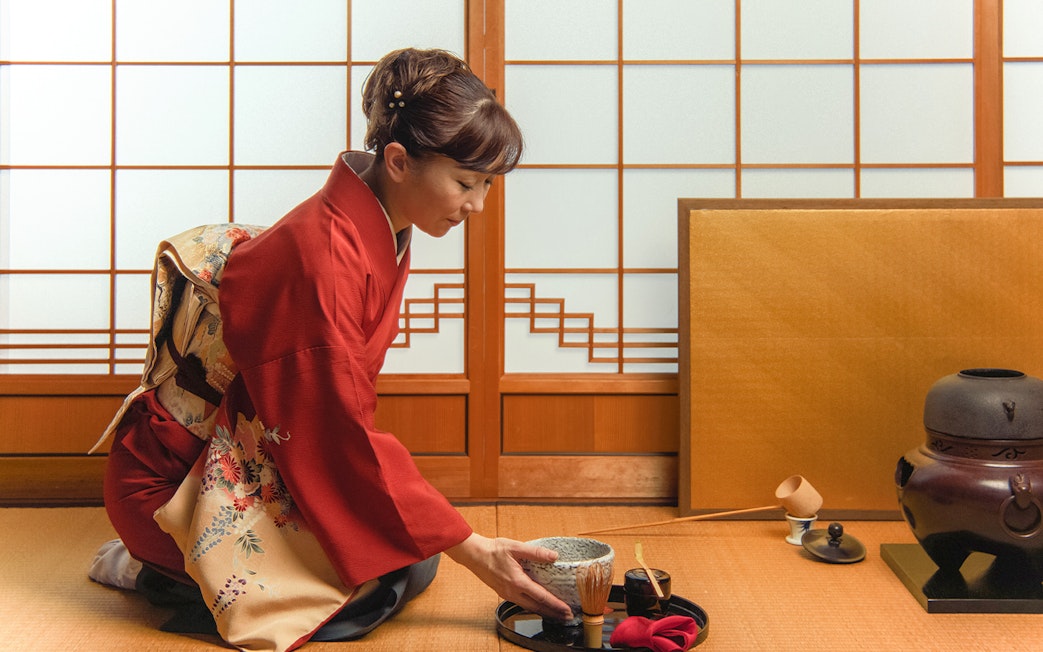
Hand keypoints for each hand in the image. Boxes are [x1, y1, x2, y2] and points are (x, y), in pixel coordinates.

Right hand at [446, 532, 572, 620]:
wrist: (474, 555)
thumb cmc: (493, 550)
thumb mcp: (516, 547)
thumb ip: (536, 552)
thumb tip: (553, 556)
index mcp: (518, 582)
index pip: (541, 597)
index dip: (556, 604)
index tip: (567, 610)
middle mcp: (512, 592)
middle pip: (537, 607)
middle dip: (553, 613)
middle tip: (567, 616)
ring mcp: (507, 594)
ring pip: (529, 607)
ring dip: (543, 611)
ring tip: (556, 613)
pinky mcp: (503, 593)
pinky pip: (521, 603)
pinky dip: (532, 606)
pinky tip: (537, 604)